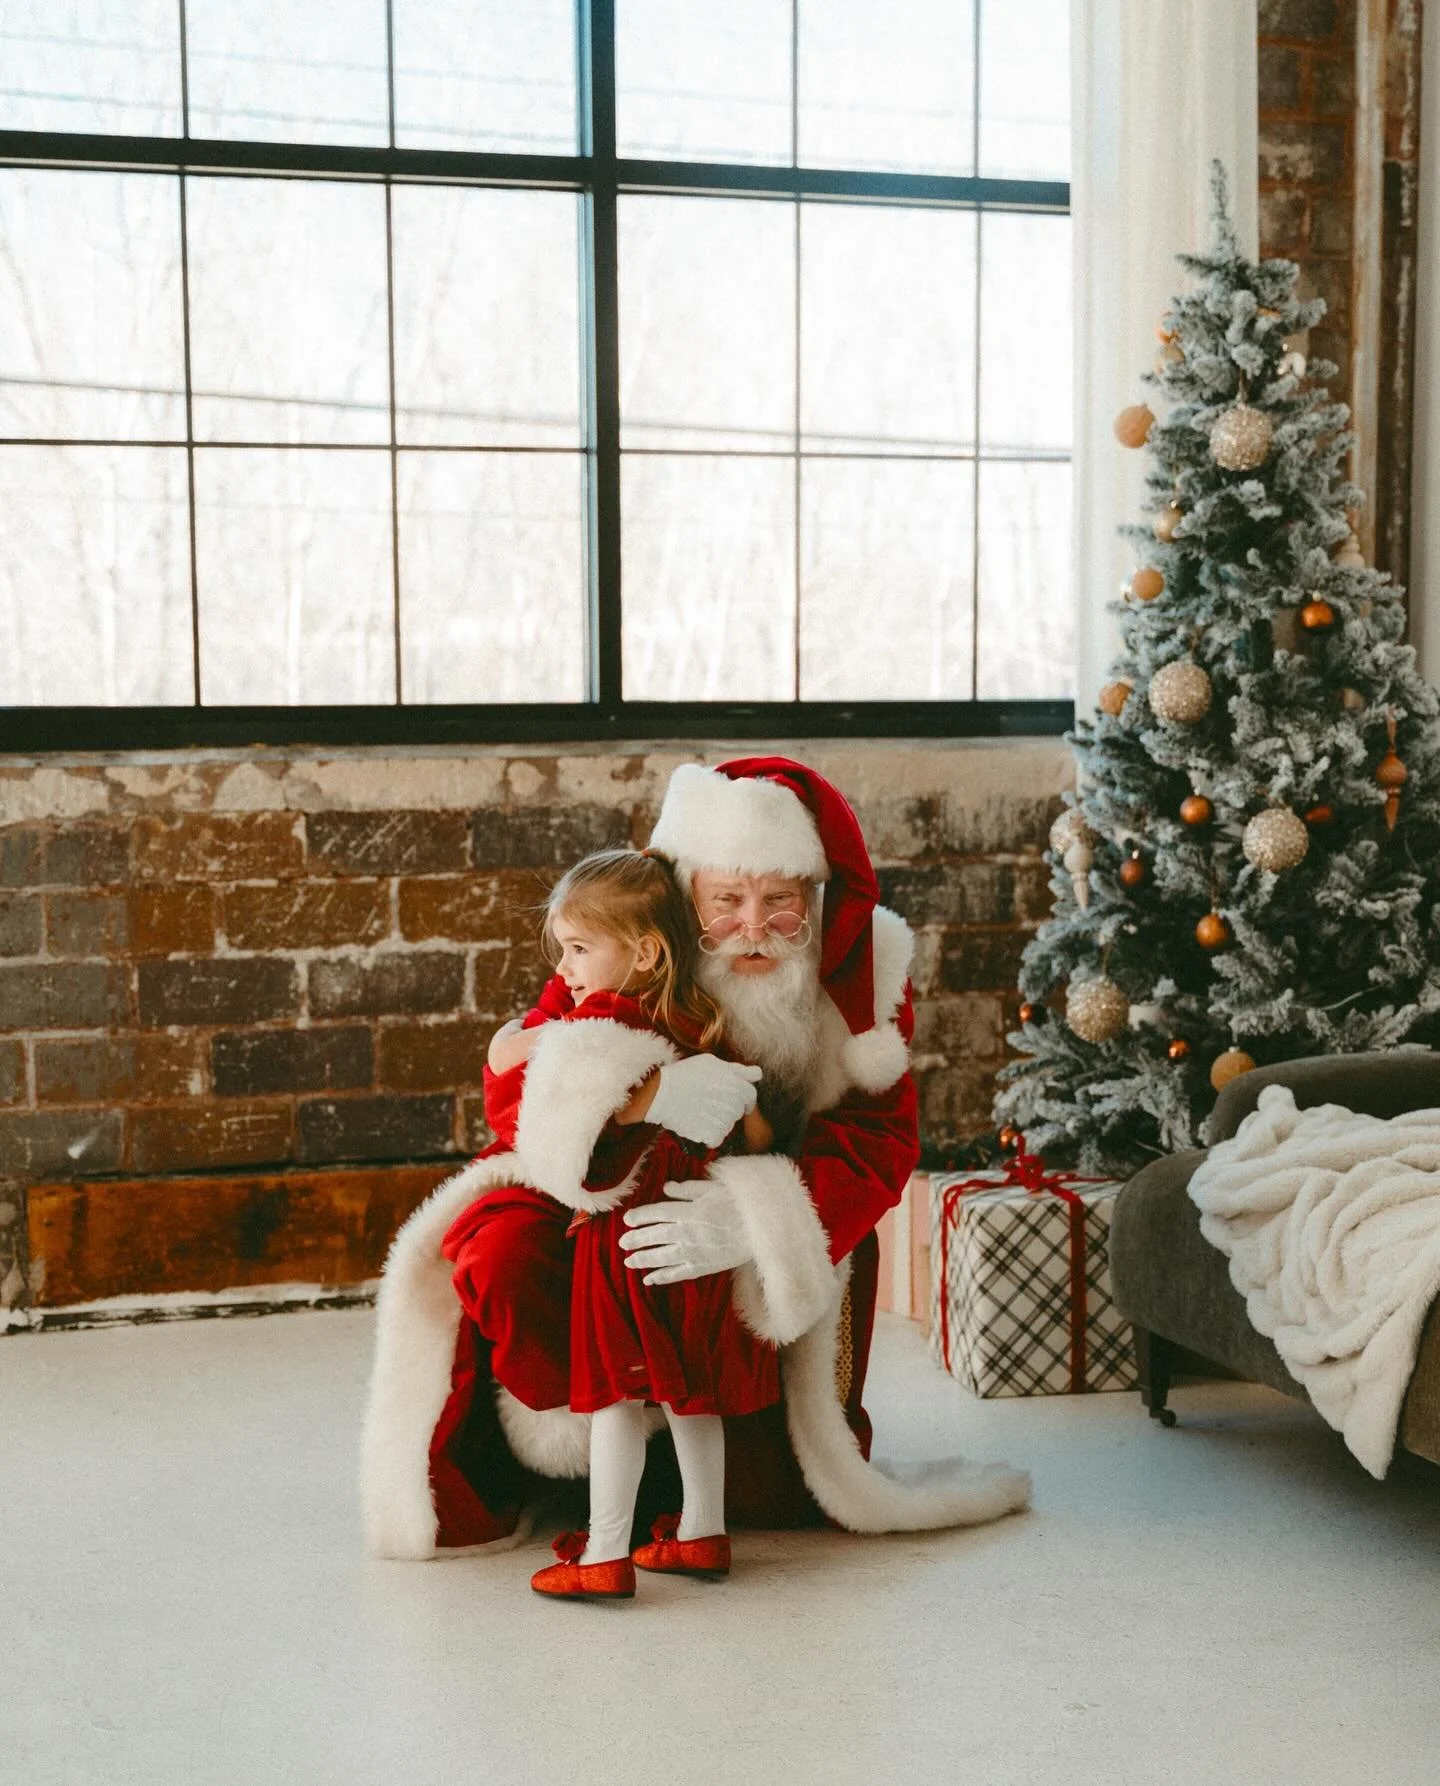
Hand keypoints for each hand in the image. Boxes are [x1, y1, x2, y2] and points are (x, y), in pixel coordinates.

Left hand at [619, 1180, 751, 1285]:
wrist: (761, 1230)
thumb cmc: (739, 1205)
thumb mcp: (713, 1188)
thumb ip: (687, 1189)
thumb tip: (666, 1188)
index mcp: (688, 1211)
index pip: (656, 1213)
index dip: (639, 1216)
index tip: (627, 1220)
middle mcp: (686, 1232)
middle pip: (654, 1235)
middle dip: (635, 1239)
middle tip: (622, 1242)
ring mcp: (693, 1252)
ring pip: (661, 1256)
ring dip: (643, 1259)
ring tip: (628, 1261)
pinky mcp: (702, 1266)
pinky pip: (677, 1273)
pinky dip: (662, 1277)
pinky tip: (649, 1279)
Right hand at [644, 1055, 761, 1147]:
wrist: (661, 1093)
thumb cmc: (685, 1074)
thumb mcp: (712, 1063)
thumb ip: (738, 1070)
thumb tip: (758, 1074)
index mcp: (736, 1084)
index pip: (751, 1095)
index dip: (742, 1096)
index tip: (731, 1097)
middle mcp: (733, 1102)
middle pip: (739, 1111)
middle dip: (729, 1107)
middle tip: (709, 1101)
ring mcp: (723, 1119)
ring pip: (729, 1125)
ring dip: (718, 1121)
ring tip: (700, 1110)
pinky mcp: (712, 1134)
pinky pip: (718, 1138)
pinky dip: (709, 1134)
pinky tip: (697, 1123)